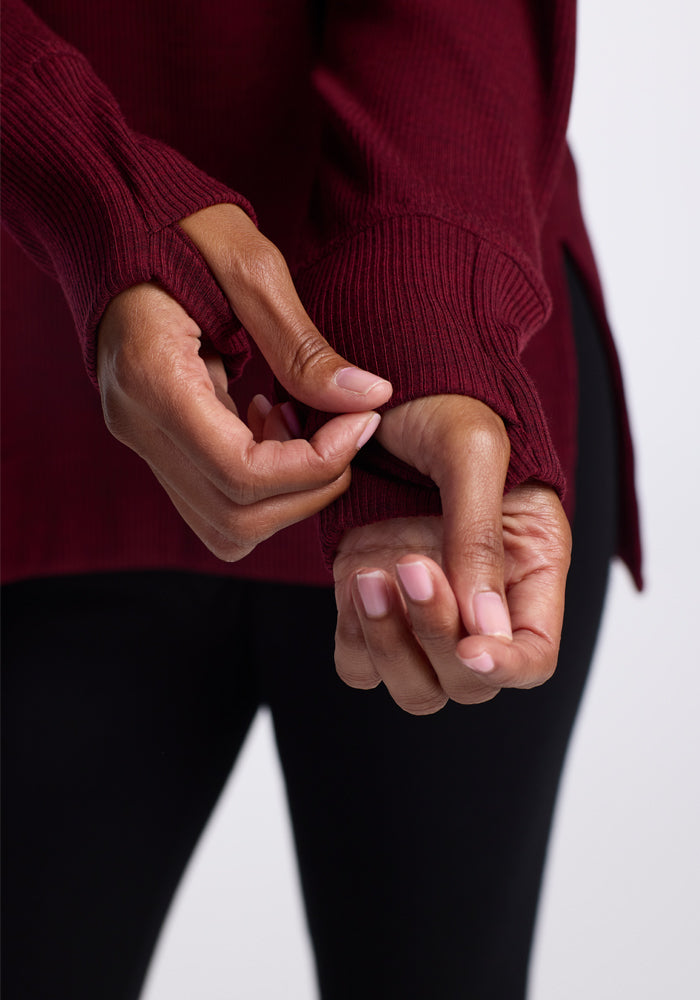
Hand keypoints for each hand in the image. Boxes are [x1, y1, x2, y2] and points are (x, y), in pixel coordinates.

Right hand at [97, 204, 391, 560]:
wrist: (113, 225)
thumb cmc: (180, 230)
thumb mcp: (249, 268)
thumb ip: (304, 346)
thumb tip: (369, 398)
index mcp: (153, 379)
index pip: (241, 474)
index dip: (316, 464)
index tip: (360, 420)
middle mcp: (138, 427)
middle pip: (237, 517)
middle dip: (311, 486)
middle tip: (347, 428)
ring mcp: (141, 443)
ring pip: (226, 528)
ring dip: (286, 494)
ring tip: (301, 424)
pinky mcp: (154, 446)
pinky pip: (215, 504)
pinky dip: (261, 486)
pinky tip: (272, 425)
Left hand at [333, 395, 571, 713]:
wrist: (381, 387)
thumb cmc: (444, 407)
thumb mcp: (472, 452)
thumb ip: (479, 536)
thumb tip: (485, 628)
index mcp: (527, 571)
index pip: (532, 657)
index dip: (505, 667)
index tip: (470, 647)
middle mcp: (475, 602)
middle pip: (467, 681)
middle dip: (435, 637)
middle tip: (406, 565)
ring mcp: (418, 607)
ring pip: (412, 684)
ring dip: (388, 645)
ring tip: (367, 575)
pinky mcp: (369, 601)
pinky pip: (357, 660)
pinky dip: (352, 636)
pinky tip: (353, 578)